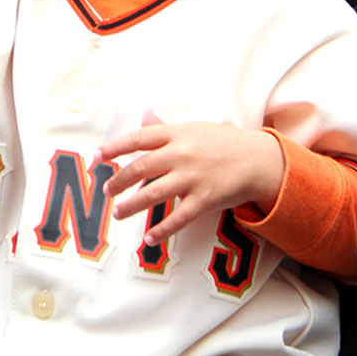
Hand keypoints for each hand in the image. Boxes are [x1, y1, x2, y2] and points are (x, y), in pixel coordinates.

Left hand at [97, 111, 283, 244]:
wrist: (259, 159)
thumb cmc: (223, 142)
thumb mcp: (194, 129)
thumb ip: (166, 128)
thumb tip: (144, 117)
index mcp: (177, 134)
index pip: (138, 139)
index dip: (114, 148)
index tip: (97, 157)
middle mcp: (182, 154)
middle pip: (141, 167)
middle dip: (119, 180)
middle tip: (107, 191)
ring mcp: (193, 177)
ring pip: (154, 193)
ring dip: (132, 205)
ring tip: (119, 213)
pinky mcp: (206, 199)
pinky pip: (179, 218)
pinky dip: (162, 230)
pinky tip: (149, 238)